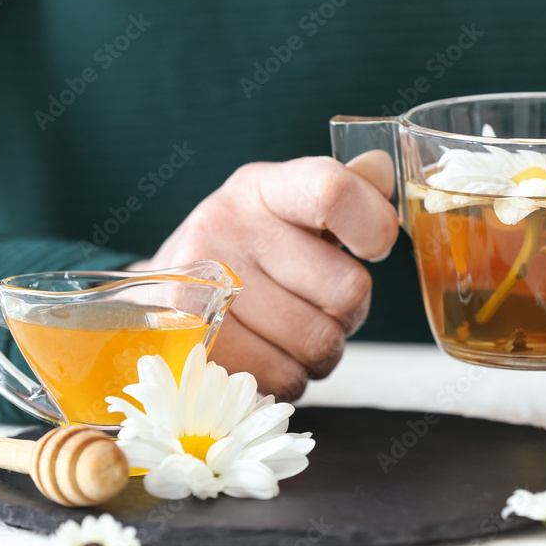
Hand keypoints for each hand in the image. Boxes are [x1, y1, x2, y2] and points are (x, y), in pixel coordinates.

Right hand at [128, 152, 397, 400]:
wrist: (164, 297)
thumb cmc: (249, 254)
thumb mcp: (292, 212)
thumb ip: (348, 192)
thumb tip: (381, 167)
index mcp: (262, 187)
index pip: (333, 192)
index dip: (373, 226)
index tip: (374, 247)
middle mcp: (226, 225)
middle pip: (346, 288)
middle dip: (349, 313)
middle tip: (319, 306)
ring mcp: (202, 283)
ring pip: (319, 343)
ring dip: (320, 352)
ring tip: (290, 334)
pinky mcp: (191, 343)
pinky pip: (283, 377)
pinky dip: (287, 378)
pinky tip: (266, 356)